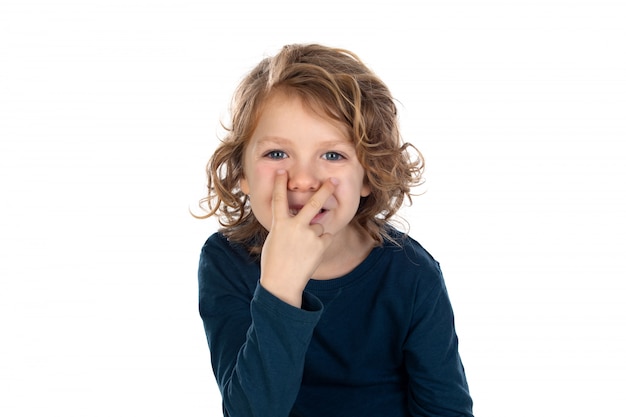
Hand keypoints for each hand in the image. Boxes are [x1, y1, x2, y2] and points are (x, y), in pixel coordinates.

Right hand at [260, 170, 337, 306]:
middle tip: (333, 181)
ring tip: (304, 248)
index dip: (280, 184)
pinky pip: (326, 237)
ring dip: (315, 233)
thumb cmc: (274, 261)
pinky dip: (321, 242)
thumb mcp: (275, 239)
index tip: (283, 171)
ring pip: (319, 226)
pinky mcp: (320, 246)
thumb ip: (285, 226)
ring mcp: (309, 236)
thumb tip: (296, 217)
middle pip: (313, 203)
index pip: (279, 199)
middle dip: (324, 190)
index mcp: (280, 224)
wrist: (282, 283)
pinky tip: (312, 252)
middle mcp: (296, 227)